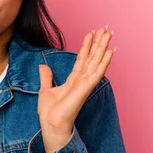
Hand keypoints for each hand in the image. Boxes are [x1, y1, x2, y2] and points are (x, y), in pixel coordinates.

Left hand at [37, 25, 115, 152]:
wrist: (51, 124)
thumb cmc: (50, 112)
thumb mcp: (45, 90)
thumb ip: (46, 77)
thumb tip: (43, 66)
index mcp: (73, 80)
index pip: (82, 59)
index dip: (87, 46)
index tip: (91, 33)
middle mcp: (82, 80)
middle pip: (92, 57)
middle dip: (99, 42)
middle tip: (106, 28)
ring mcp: (85, 84)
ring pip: (96, 61)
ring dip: (103, 47)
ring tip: (109, 34)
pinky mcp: (86, 88)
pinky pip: (97, 73)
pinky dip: (104, 62)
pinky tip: (110, 52)